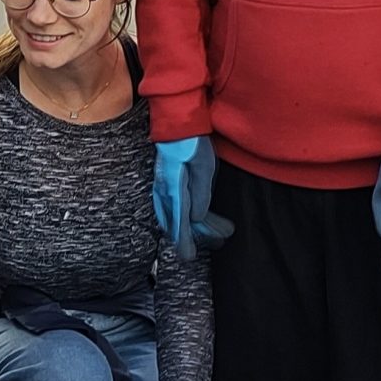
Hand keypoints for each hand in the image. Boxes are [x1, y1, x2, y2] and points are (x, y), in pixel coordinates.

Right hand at [152, 136, 232, 261]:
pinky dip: (182, 217)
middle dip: (192, 237)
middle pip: (175, 222)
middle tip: (216, 242)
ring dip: (191, 227)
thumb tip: (196, 217)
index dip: (184, 241)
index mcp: (174, 187)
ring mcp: (163, 187)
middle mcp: (164, 190)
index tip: (188, 256)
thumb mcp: (204, 166)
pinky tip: (192, 220)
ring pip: (174, 215)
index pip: (179, 221)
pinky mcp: (167, 183)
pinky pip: (173, 206)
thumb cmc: (191, 141)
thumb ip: (200, 192)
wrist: (177, 123)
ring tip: (215, 233)